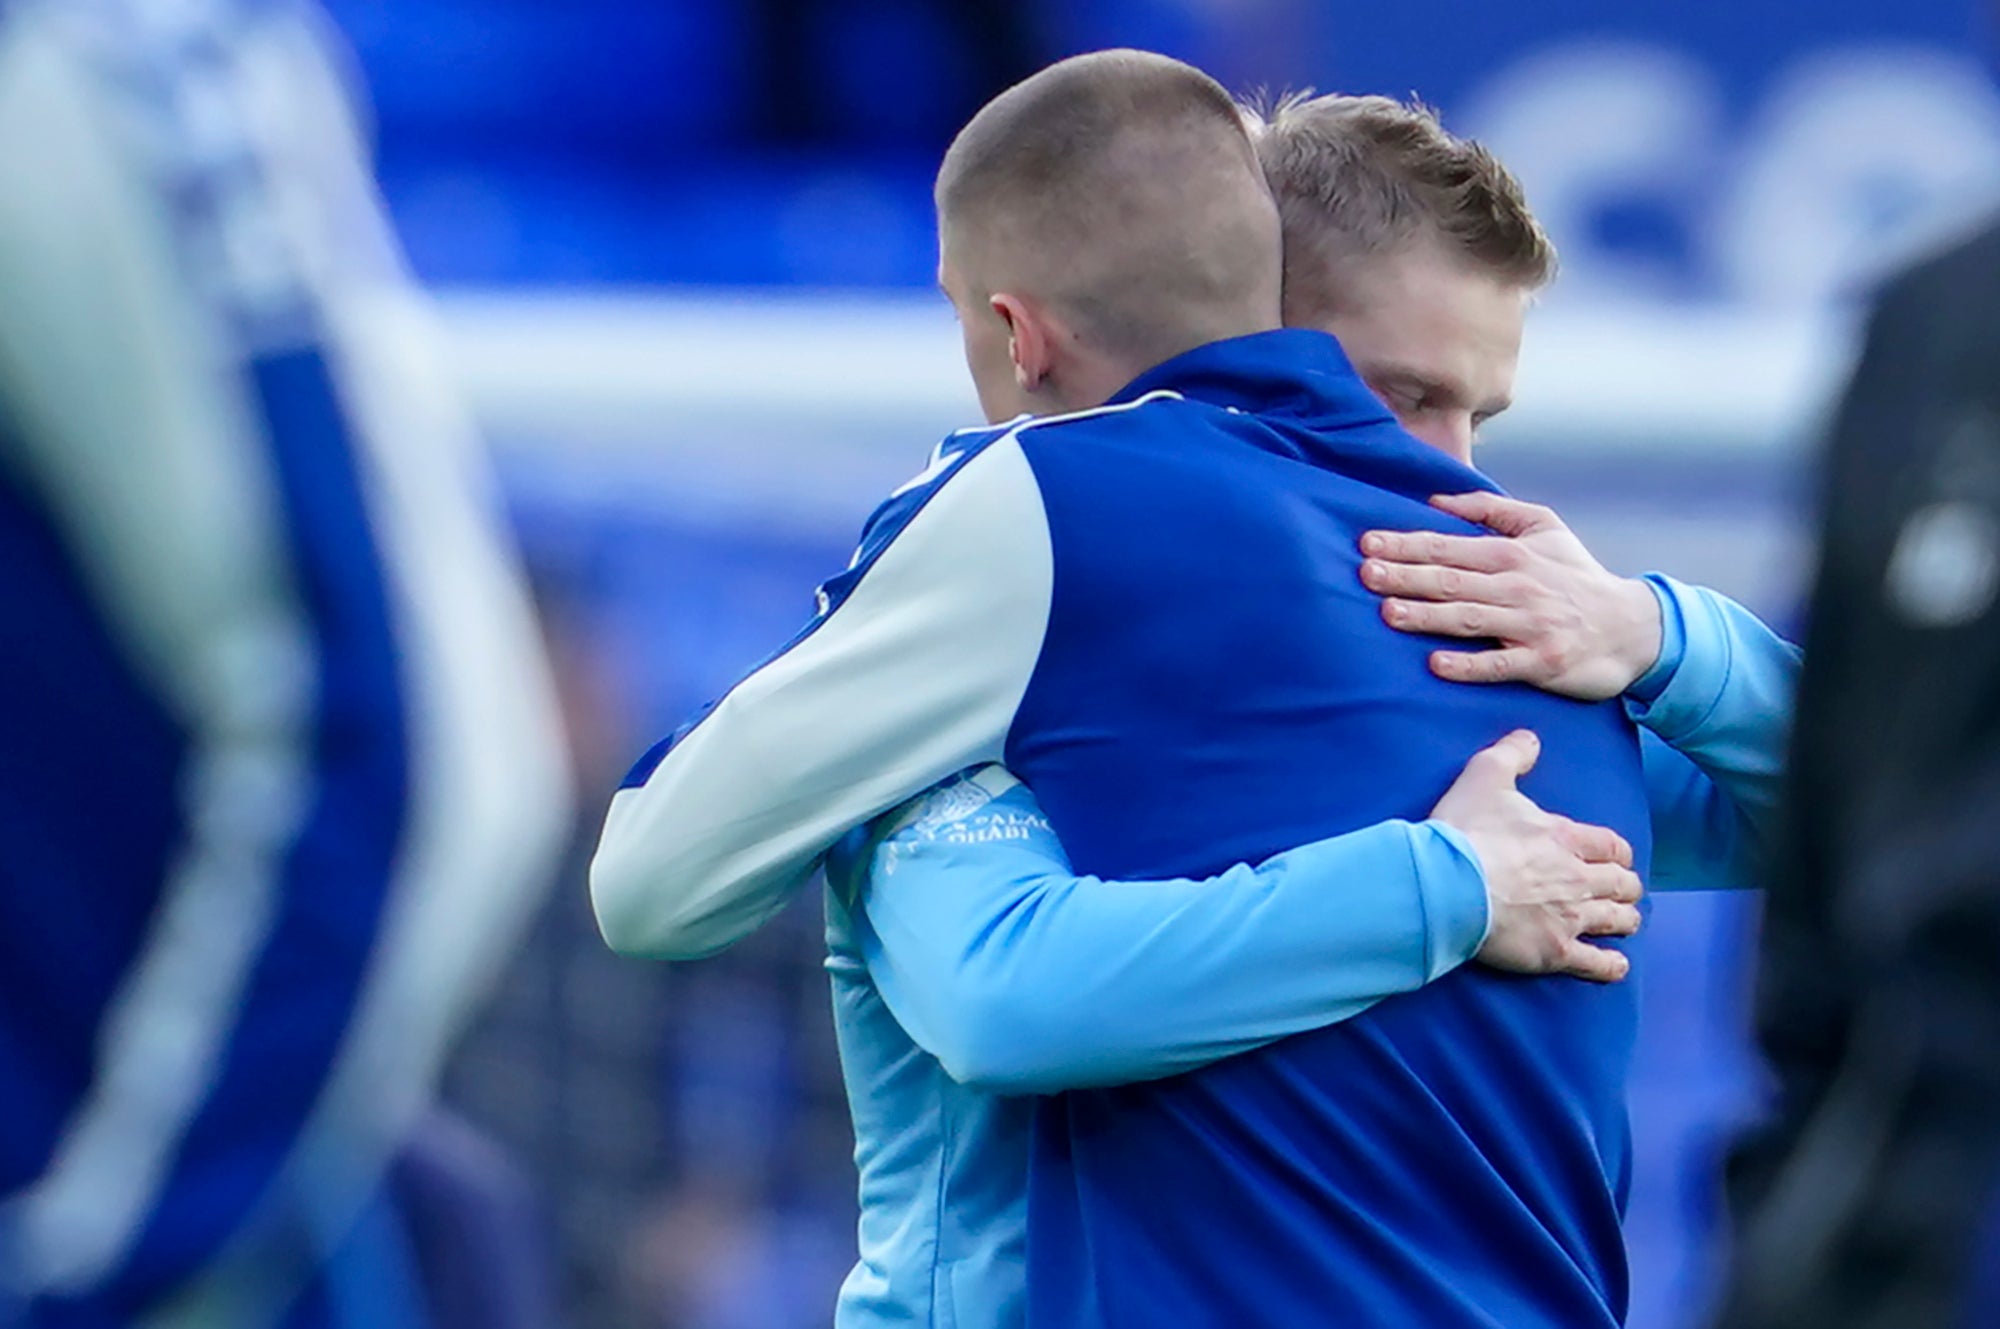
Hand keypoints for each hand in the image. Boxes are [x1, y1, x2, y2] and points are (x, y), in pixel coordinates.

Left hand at [1359, 492, 1663, 700]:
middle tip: (1366, 573)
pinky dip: (1469, 665)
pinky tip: (1436, 664)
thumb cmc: (1575, 575)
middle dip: (1406, 576)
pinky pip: (1499, 665)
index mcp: (1512, 554)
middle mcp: (1518, 587)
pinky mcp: (1542, 662)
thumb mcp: (1543, 527)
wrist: (1631, 627)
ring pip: (1469, 620)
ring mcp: (1529, 626)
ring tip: (1388, 613)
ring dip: (1427, 616)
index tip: (1368, 543)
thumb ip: (1490, 509)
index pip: (1449, 546)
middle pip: (1452, 581)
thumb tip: (1437, 499)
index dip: (1407, 544)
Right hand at [1429, 730, 1642, 982]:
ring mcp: (1569, 917)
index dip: (1616, 851)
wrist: (1447, 884)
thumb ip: (1511, 753)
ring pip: (1616, 920)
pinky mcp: (1554, 951)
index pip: (1611, 845)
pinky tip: (1617, 964)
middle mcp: (1578, 878)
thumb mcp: (1485, 776)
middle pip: (1621, 883)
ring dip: (1625, 919)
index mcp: (1565, 838)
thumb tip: (1531, 738)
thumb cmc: (1465, 831)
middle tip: (1622, 889)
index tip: (1614, 856)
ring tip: (1626, 921)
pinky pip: (1596, 963)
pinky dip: (1611, 965)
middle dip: (1626, 885)